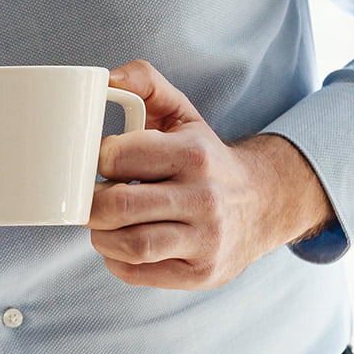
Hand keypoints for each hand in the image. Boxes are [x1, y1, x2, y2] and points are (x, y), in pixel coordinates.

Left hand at [89, 60, 333, 289]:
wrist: (263, 203)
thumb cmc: (205, 158)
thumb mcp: (183, 114)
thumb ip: (145, 83)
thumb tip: (106, 80)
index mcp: (193, 153)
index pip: (117, 157)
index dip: (95, 161)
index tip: (99, 165)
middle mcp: (204, 198)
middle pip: (117, 206)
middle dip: (90, 204)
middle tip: (93, 199)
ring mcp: (205, 240)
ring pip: (128, 245)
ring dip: (101, 236)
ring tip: (106, 223)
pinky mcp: (200, 273)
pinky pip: (137, 273)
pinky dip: (116, 261)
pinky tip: (123, 244)